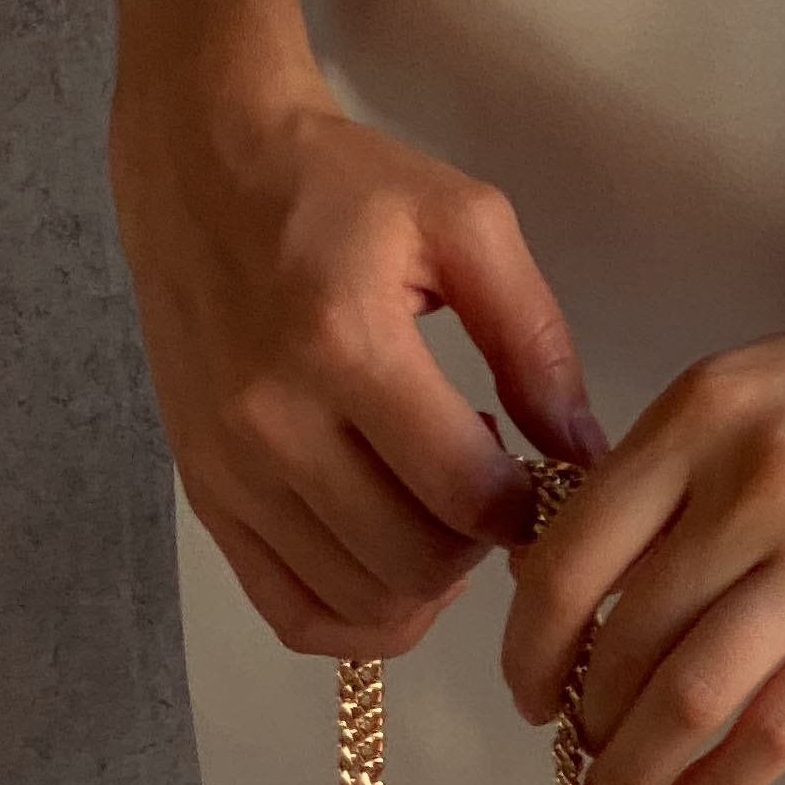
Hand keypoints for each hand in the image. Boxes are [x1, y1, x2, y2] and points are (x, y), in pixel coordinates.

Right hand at [111, 74, 607, 659]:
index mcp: (345, 342)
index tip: (540, 473)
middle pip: (410, 563)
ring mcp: (229, 472)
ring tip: (438, 504)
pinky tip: (392, 560)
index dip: (525, 507)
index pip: (461, 491)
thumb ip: (533, 336)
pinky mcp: (203, 497)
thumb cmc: (343, 184)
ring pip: (355, 602)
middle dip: (476, 546)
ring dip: (424, 582)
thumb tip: (582, 451)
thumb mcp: (464, 220)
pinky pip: (290, 612)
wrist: (205, 167)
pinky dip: (357, 617)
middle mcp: (273, 423)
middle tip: (490, 484)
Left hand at [499, 274, 784, 784]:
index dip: (531, 640)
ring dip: (636, 764)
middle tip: (574, 746)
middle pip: (626, 636)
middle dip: (583, 715)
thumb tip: (568, 571)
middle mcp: (753, 477)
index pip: (573, 551)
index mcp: (705, 409)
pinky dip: (723, 782)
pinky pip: (779, 726)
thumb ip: (669, 468)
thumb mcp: (759, 384)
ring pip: (690, 695)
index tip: (527, 683)